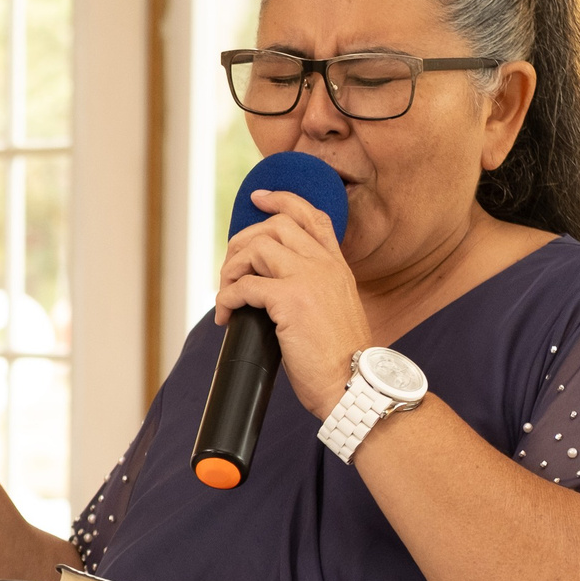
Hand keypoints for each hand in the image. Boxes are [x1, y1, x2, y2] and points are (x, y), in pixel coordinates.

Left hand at [213, 187, 372, 417]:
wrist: (353, 383)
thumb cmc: (340, 359)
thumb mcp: (335, 310)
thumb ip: (314, 288)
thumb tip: (271, 286)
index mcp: (336, 266)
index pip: (312, 216)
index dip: (282, 200)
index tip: (259, 197)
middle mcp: (324, 265)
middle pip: (274, 226)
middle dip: (242, 241)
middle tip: (230, 270)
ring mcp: (308, 278)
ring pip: (256, 248)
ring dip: (231, 269)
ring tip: (227, 295)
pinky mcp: (290, 300)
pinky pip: (244, 286)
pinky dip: (226, 298)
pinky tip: (226, 316)